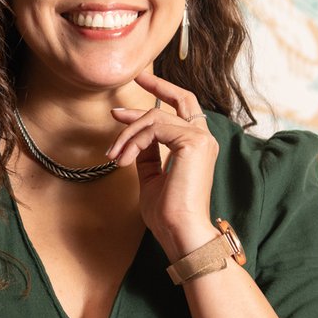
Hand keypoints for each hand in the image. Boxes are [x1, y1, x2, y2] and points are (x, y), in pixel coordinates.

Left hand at [108, 71, 219, 259]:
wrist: (180, 231)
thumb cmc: (168, 213)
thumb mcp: (152, 176)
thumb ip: (147, 154)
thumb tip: (135, 138)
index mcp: (196, 145)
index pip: (182, 109)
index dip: (160, 95)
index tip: (138, 87)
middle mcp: (203, 137)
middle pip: (179, 99)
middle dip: (155, 86)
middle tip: (129, 85)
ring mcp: (200, 138)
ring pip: (155, 118)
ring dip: (127, 135)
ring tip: (114, 156)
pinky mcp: (193, 142)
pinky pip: (153, 129)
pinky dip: (133, 142)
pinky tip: (123, 160)